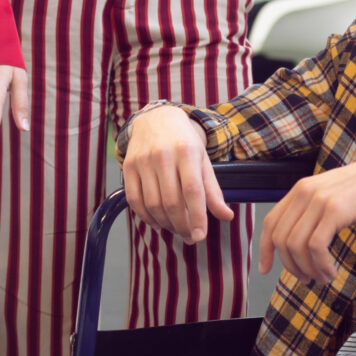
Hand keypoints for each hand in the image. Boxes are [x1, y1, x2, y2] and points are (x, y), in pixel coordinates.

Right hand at [122, 105, 233, 243]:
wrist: (156, 118)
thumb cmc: (184, 142)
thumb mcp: (203, 161)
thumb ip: (213, 191)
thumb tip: (227, 216)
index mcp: (187, 152)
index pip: (193, 190)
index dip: (197, 216)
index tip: (200, 236)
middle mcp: (163, 155)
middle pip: (172, 201)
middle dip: (182, 225)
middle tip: (189, 237)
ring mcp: (143, 160)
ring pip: (153, 204)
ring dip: (165, 224)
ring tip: (176, 229)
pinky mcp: (128, 166)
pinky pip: (134, 200)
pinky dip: (146, 217)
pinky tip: (157, 222)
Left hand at [260, 150, 355, 283]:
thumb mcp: (334, 195)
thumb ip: (315, 211)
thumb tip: (301, 242)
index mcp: (301, 188)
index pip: (271, 222)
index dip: (264, 249)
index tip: (264, 269)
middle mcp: (305, 192)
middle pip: (281, 239)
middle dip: (290, 266)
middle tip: (305, 279)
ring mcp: (319, 200)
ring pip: (296, 246)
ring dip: (307, 269)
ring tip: (322, 278)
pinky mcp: (335, 210)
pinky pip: (316, 247)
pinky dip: (321, 265)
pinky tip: (331, 272)